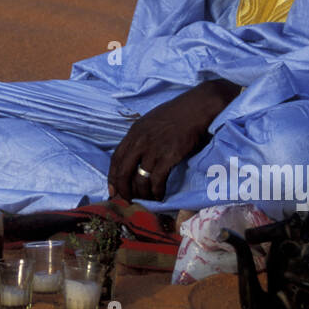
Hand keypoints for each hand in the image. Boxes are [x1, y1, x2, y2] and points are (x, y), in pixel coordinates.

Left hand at [107, 79, 240, 201]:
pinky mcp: (168, 156)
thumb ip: (140, 137)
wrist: (195, 108)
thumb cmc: (175, 113)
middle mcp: (140, 141)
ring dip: (142, 194)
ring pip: (140, 179)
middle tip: (128, 201)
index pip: (115, 159)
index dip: (112, 177)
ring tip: (147, 199)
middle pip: (123, 172)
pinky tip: (160, 195)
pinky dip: (157, 191)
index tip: (113, 190)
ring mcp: (153, 149)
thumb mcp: (149, 122)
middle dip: (123, 190)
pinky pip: (157, 180)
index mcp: (133, 132)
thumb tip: (135, 156)